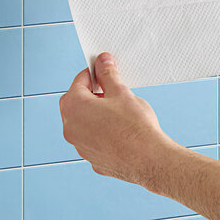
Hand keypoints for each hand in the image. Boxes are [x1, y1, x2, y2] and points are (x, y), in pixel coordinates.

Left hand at [59, 52, 181, 186]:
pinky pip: (92, 139)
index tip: (105, 72)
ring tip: (118, 111)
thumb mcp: (121, 92)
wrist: (148, 159)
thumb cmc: (134, 126)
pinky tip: (120, 130)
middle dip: (90, 93)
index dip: (93, 74)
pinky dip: (100, 132)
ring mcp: (80, 146)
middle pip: (75, 102)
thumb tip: (102, 61)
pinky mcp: (92, 158)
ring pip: (83, 122)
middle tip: (111, 91)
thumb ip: (108, 74)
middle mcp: (71, 128)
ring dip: (95, 113)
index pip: (78, 81)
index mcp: (75, 107)